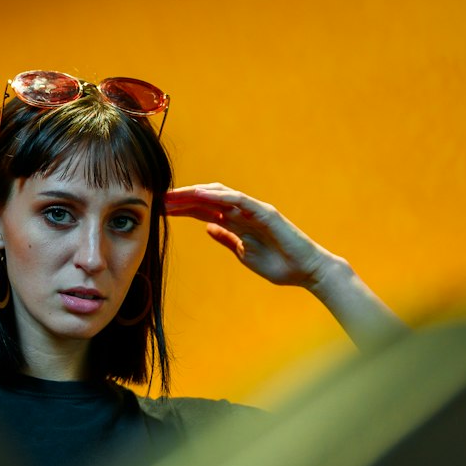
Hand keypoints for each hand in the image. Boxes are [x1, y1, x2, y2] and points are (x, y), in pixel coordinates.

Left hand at [165, 184, 330, 288]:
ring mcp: (254, 210)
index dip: (183, 209)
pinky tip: (200, 194)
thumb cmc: (280, 265)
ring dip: (196, 193)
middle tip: (158, 198)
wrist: (307, 271)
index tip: (160, 209)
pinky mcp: (265, 212)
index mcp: (237, 223)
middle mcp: (244, 213)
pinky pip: (239, 200)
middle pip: (207, 200)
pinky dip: (219, 195)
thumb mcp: (244, 254)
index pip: (204, 211)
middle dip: (183, 198)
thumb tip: (208, 226)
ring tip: (174, 195)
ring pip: (220, 195)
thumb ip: (227, 238)